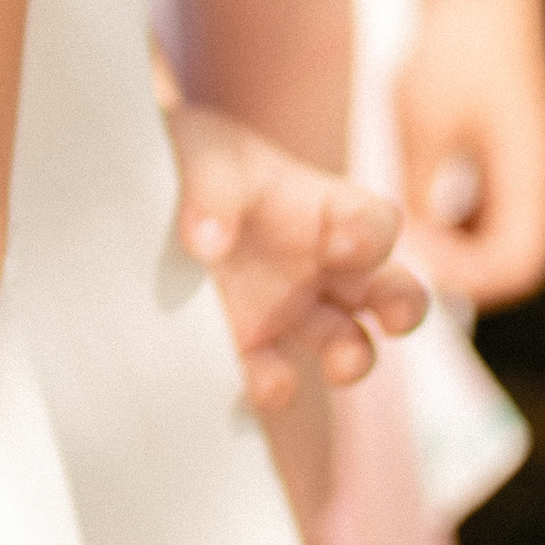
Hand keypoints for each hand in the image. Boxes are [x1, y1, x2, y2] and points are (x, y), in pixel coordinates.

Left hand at [167, 99, 427, 412]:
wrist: (139, 191)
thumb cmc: (192, 159)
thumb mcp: (201, 152)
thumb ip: (211, 189)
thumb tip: (208, 243)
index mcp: (326, 209)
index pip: (376, 223)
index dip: (372, 236)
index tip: (345, 245)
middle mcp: (323, 265)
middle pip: (392, 292)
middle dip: (404, 309)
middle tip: (393, 320)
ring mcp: (292, 310)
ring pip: (348, 345)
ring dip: (353, 361)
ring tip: (338, 368)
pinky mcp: (250, 346)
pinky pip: (274, 377)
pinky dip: (271, 389)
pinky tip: (252, 392)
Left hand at [397, 0, 544, 306]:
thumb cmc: (451, 49)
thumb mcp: (423, 122)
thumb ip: (420, 189)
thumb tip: (411, 248)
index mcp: (532, 176)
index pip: (519, 265)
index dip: (469, 282)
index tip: (412, 268)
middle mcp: (542, 180)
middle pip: (519, 262)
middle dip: (465, 274)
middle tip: (404, 265)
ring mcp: (531, 168)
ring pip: (507, 238)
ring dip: (463, 252)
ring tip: (405, 243)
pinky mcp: (513, 154)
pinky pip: (496, 212)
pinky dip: (462, 226)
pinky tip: (416, 213)